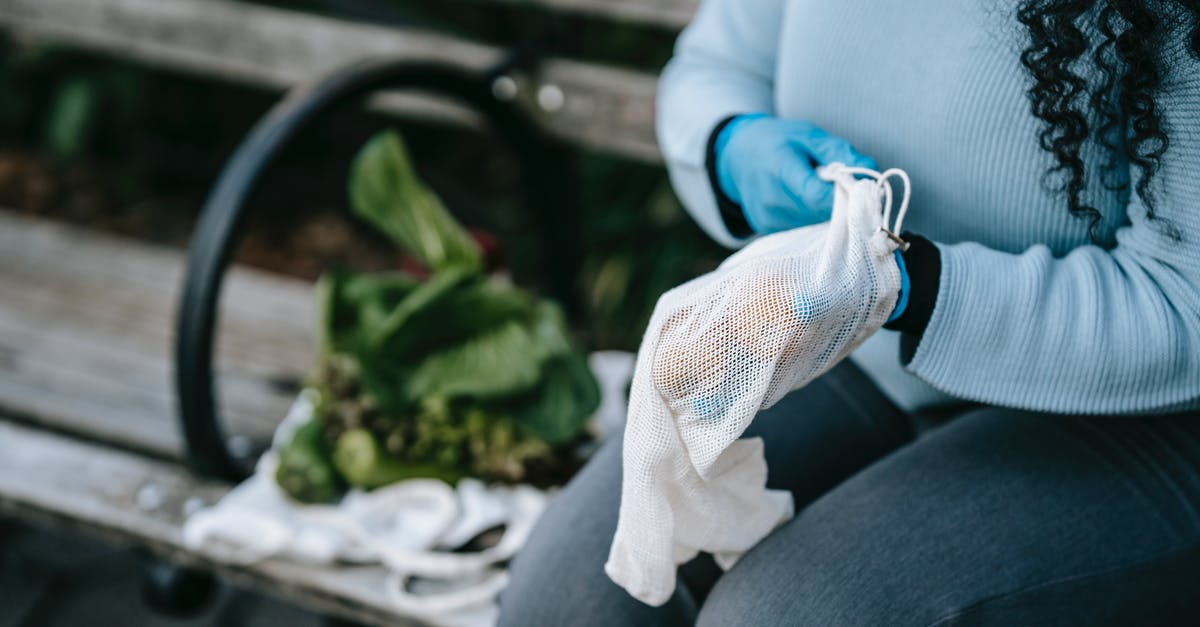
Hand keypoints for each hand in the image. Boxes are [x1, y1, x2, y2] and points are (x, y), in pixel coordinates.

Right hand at [714, 114, 876, 233]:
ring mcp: (767, 218)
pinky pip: (802, 229)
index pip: (818, 196)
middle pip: (820, 213)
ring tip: (820, 191)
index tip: (862, 188)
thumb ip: (839, 152)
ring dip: (827, 212)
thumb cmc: (777, 141)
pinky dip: (811, 218)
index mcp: (779, 169)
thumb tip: (872, 170)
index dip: (846, 194)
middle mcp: (770, 199)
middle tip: (845, 187)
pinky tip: (804, 202)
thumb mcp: (808, 135)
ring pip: (814, 225)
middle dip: (840, 202)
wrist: (736, 156)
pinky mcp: (767, 229)